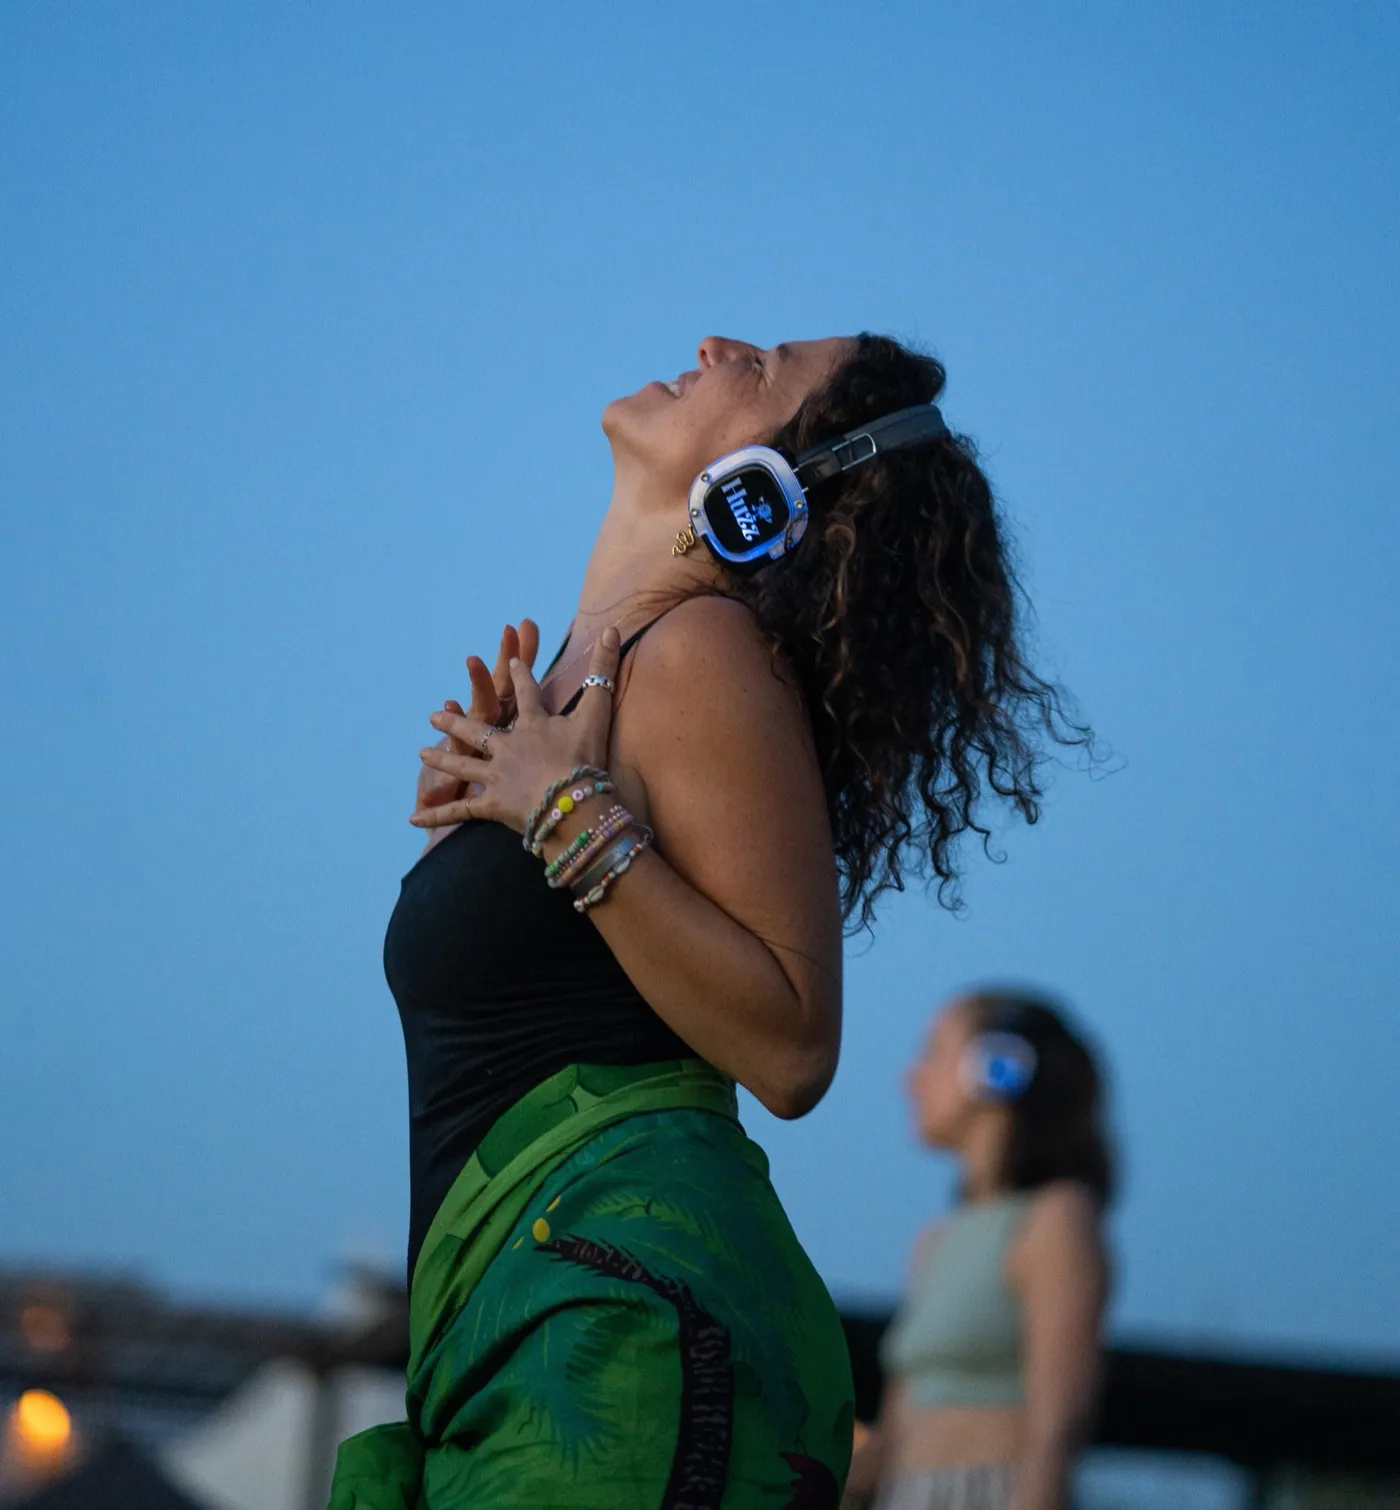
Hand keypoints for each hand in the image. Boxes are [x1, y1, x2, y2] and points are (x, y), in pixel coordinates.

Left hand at [411, 628, 620, 834]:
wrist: (570, 803)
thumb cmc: (585, 758)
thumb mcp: (597, 712)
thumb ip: (603, 671)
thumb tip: (612, 630)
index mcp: (532, 725)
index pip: (526, 694)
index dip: (520, 676)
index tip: (511, 661)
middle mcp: (507, 746)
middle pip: (478, 730)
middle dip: (457, 720)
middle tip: (435, 714)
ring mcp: (495, 775)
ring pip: (462, 764)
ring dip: (442, 757)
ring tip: (421, 751)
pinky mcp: (490, 804)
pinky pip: (459, 810)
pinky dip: (436, 815)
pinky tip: (411, 817)